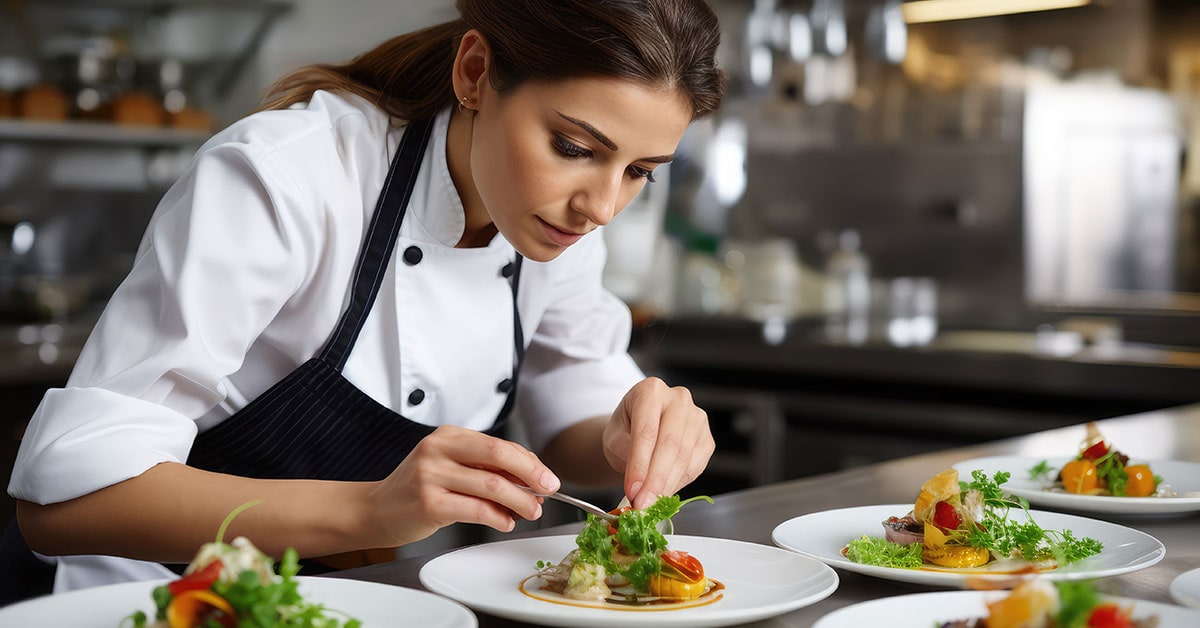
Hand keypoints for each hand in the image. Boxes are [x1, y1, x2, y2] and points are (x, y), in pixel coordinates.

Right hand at [364, 425, 560, 546]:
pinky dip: (498, 518)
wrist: (375, 510)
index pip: (498, 444)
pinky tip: (505, 522)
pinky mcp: (428, 503)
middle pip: (498, 456)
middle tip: (548, 491)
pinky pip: (476, 510)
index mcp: (447, 436)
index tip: (547, 477)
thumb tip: (531, 479)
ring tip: (530, 511)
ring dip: (519, 501)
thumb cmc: (416, 489)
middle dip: (530, 475)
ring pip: (491, 486)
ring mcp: (431, 476)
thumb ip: (485, 469)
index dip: (528, 461)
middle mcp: (437, 449)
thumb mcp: (450, 467)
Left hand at [602, 377, 713, 509]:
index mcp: (651, 390)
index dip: (639, 464)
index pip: (647, 431)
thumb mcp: (614, 437)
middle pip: (670, 444)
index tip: (632, 490)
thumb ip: (625, 456)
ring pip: (684, 457)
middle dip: (655, 480)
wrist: (639, 426)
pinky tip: (663, 493)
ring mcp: (697, 418)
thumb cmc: (626, 429)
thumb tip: (637, 486)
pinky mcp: (707, 438)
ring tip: (650, 503)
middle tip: (642, 503)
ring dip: (667, 486)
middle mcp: (678, 399)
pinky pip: (695, 466)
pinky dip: (678, 484)